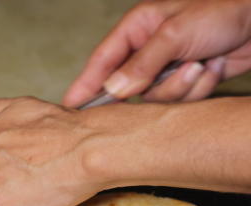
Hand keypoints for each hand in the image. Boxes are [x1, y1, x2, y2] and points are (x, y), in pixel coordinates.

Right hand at [63, 0, 250, 106]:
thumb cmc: (223, 8)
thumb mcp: (175, 33)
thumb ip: (141, 64)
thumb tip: (113, 90)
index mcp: (136, 29)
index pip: (101, 61)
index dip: (85, 85)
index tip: (70, 107)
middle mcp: (148, 50)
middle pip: (130, 88)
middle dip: (158, 85)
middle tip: (180, 70)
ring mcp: (167, 67)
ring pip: (157, 98)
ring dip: (185, 85)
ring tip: (203, 62)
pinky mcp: (187, 80)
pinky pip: (181, 100)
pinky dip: (200, 86)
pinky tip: (216, 65)